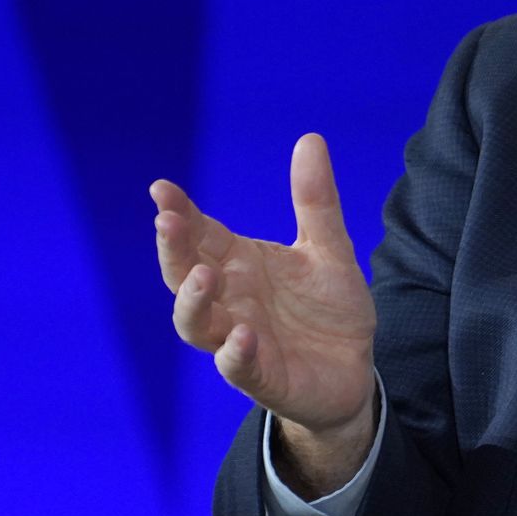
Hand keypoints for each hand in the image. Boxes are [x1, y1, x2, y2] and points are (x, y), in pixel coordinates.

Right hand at [151, 133, 377, 493]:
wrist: (354, 371)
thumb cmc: (329, 310)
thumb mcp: (329, 248)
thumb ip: (316, 200)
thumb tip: (310, 138)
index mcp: (240, 266)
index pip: (201, 235)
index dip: (179, 214)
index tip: (162, 188)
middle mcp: (230, 301)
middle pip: (184, 275)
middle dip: (173, 250)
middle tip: (167, 221)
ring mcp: (240, 340)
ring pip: (196, 324)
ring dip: (193, 301)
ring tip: (203, 276)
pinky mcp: (263, 377)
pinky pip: (238, 368)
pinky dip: (235, 353)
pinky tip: (242, 335)